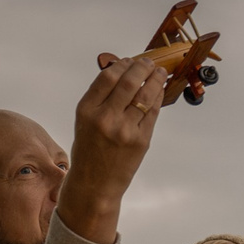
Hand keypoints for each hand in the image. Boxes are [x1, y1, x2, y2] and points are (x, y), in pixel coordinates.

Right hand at [59, 54, 166, 242]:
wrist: (96, 183)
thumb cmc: (90, 149)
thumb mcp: (85, 120)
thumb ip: (101, 97)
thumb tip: (121, 71)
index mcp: (87, 110)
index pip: (107, 77)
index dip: (121, 65)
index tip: (129, 60)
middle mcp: (105, 118)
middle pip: (129, 82)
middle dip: (141, 67)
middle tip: (148, 62)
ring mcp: (125, 130)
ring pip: (145, 95)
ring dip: (155, 79)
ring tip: (159, 72)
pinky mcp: (141, 141)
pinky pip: (153, 112)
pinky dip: (157, 98)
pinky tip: (159, 90)